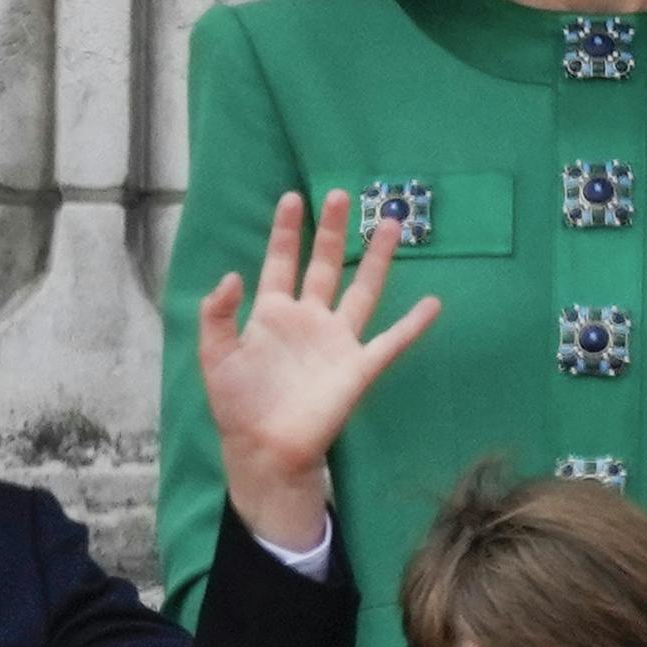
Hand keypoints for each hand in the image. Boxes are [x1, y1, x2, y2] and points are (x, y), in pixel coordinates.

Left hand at [200, 190, 440, 553]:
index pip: (281, 263)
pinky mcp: (358, 367)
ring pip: (362, 291)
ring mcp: (337, 341)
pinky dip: (412, 324)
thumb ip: (217, 315)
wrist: (265, 451)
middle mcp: (309, 319)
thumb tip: (233, 275)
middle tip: (340, 195)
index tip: (292, 198)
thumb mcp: (214, 358)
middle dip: (332, 231)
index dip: (286, 232)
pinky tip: (432, 304)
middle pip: (324, 265)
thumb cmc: (238, 406)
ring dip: (376, 259)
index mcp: (272, 314)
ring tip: (390, 224)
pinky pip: (391, 342)